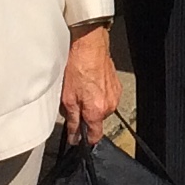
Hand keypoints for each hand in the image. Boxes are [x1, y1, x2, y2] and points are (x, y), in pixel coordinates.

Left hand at [60, 22, 120, 145]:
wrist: (89, 46)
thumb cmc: (77, 67)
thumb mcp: (67, 98)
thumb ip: (72, 120)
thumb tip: (74, 136)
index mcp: (97, 111)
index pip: (95, 136)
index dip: (84, 139)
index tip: (77, 137)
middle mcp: (109, 105)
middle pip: (97, 121)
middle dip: (86, 116)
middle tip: (74, 103)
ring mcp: (115, 95)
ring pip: (101, 109)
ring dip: (92, 104)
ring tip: (81, 90)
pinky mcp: (116, 85)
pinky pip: (106, 97)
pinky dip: (98, 94)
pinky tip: (89, 83)